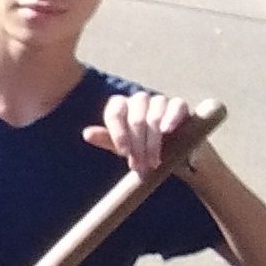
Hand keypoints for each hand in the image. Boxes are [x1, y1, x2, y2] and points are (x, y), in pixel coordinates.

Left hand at [84, 89, 211, 179]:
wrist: (172, 153)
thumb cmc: (141, 147)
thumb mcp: (122, 146)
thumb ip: (106, 139)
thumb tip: (87, 134)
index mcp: (121, 106)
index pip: (114, 113)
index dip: (118, 134)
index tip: (123, 154)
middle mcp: (139, 99)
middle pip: (135, 119)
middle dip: (137, 145)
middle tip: (140, 166)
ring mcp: (159, 100)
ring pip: (154, 116)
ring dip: (153, 142)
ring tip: (154, 162)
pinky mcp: (179, 105)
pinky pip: (176, 105)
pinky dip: (171, 117)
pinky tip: (168, 131)